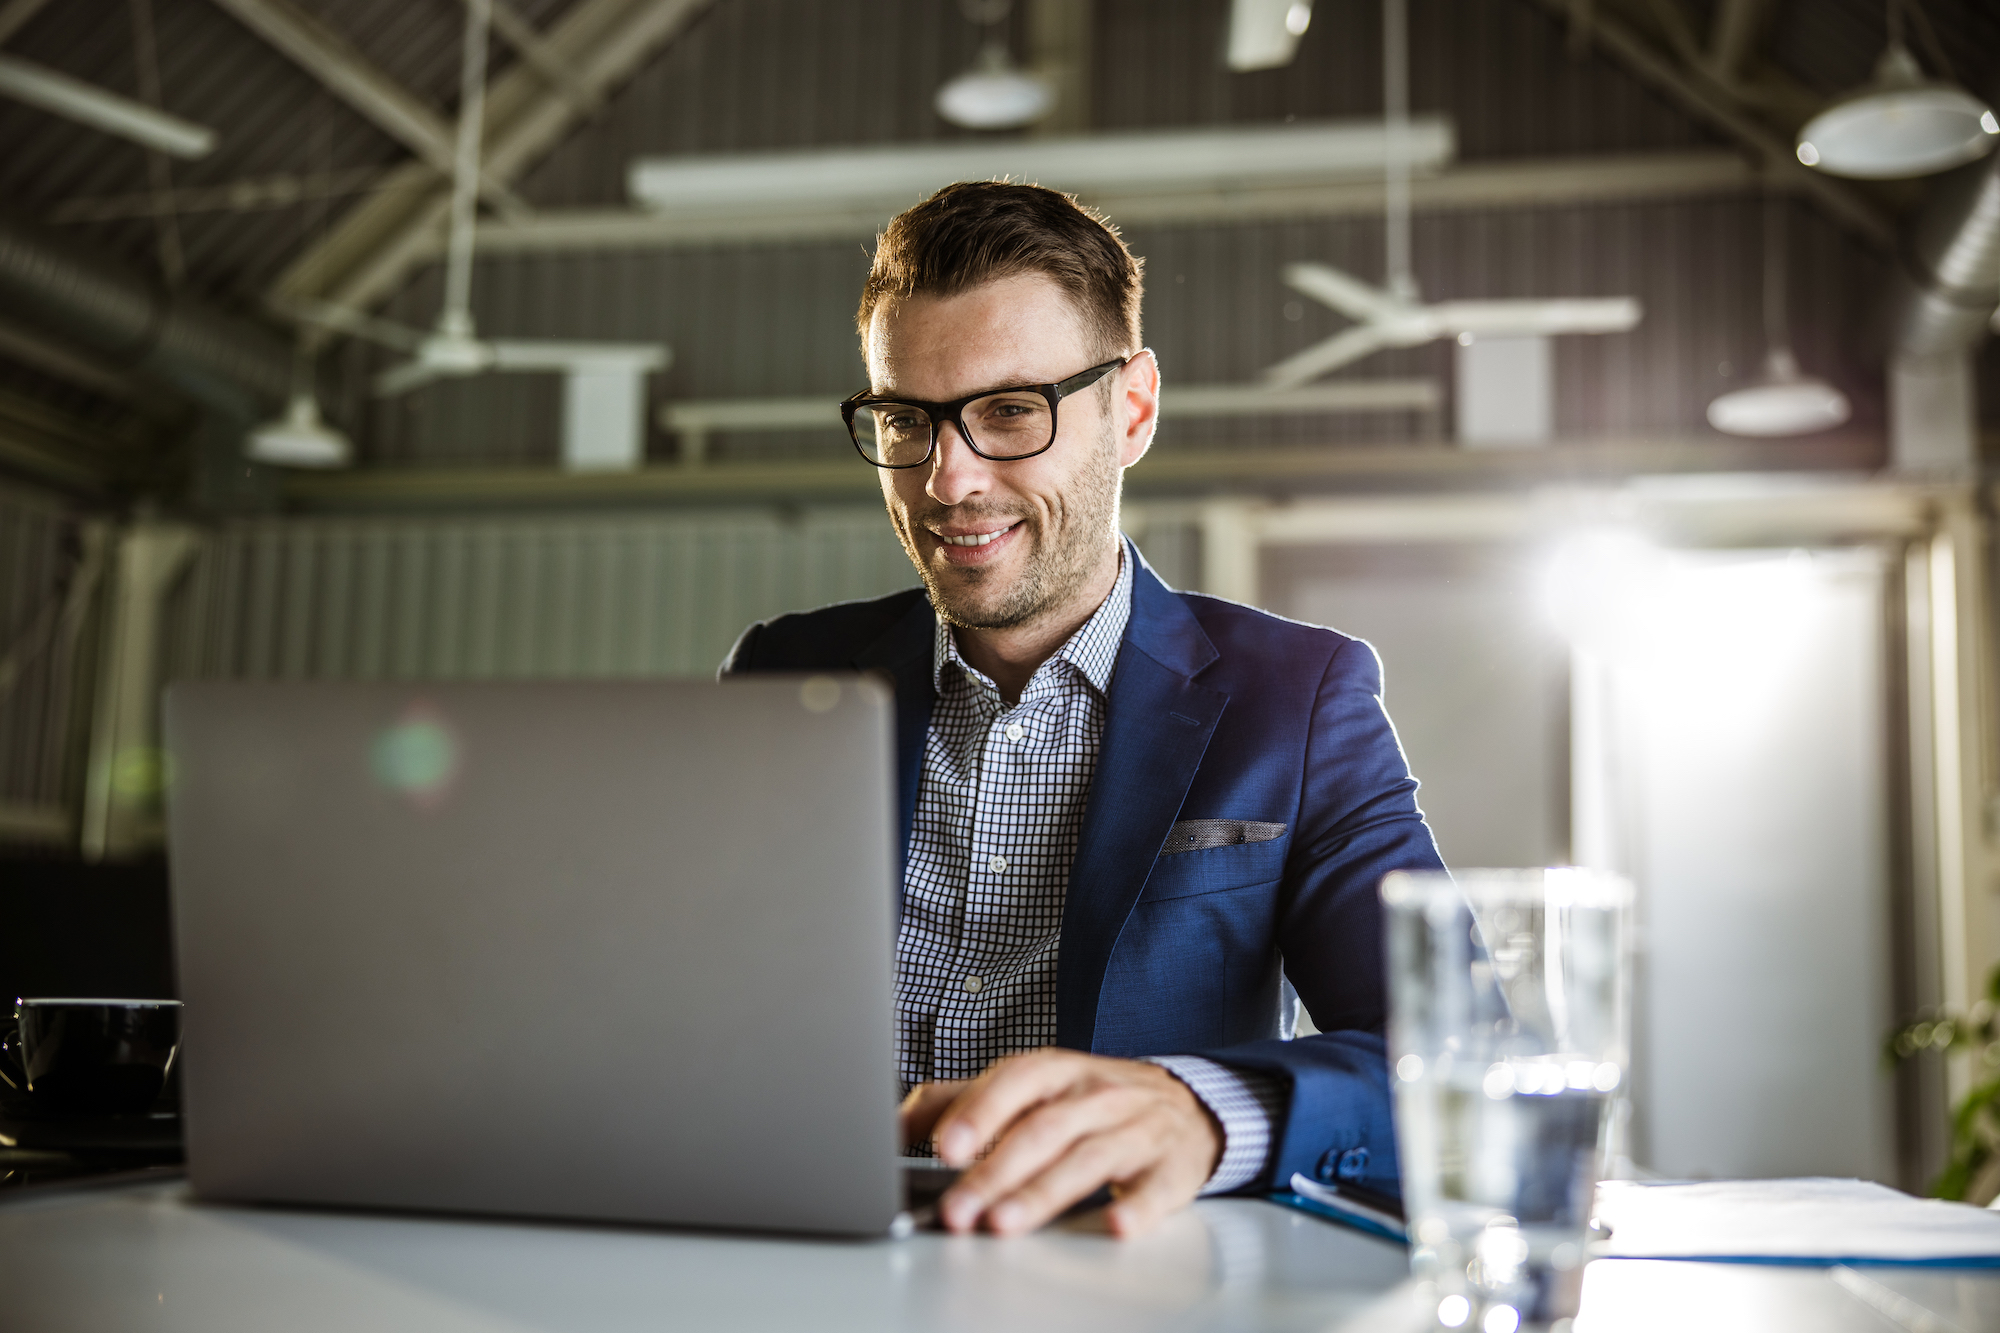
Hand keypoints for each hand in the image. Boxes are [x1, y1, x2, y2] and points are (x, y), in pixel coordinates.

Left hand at [898, 1049, 1221, 1238]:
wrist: (1185, 1105)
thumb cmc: (1090, 1101)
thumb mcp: (1028, 1089)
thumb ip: (960, 1103)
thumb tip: (890, 1126)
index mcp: (1056, 1071)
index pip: (1014, 1084)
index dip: (979, 1114)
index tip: (946, 1148)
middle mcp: (1095, 1095)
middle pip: (1042, 1130)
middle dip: (995, 1173)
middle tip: (957, 1212)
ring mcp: (1135, 1130)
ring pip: (1087, 1159)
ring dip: (1043, 1193)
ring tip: (1004, 1223)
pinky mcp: (1169, 1170)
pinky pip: (1153, 1189)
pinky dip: (1134, 1209)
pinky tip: (1113, 1226)